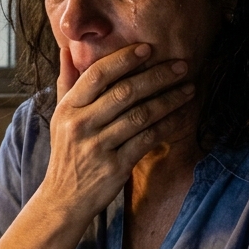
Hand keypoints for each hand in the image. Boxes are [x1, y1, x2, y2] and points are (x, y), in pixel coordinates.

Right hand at [42, 43, 194, 219]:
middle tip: (181, 65)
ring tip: (189, 89)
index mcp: (68, 108)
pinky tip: (181, 116)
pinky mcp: (115, 166)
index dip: (124, 59)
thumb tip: (67, 50)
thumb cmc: (66, 153)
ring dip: (169, 100)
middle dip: (157, 76)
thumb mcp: (59, 117)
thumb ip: (67, 83)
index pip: (97, 75)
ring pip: (140, 115)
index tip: (148, 48)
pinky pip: (147, 139)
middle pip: (125, 92)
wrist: (64, 199)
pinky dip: (167, 125)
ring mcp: (98, 147)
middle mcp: (81, 125)